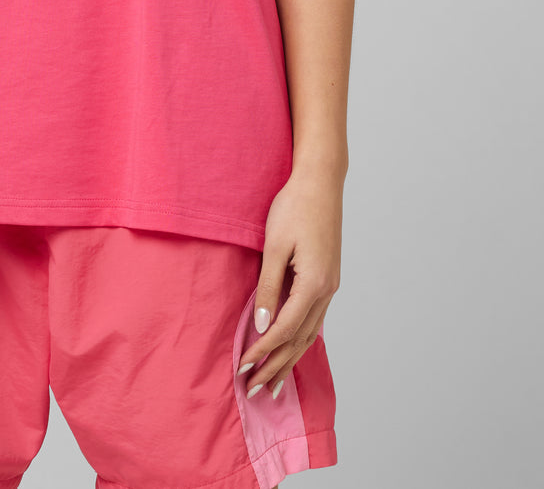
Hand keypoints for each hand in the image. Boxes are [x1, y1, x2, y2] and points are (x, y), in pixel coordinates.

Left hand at [237, 165, 342, 397]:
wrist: (321, 182)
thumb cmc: (294, 207)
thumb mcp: (275, 245)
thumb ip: (268, 287)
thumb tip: (260, 323)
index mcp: (314, 284)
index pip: (284, 329)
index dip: (262, 352)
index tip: (243, 369)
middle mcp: (327, 290)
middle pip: (299, 340)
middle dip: (276, 367)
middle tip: (255, 392)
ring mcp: (330, 286)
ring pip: (309, 333)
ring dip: (289, 359)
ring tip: (273, 383)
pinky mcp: (327, 278)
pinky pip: (313, 319)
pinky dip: (300, 339)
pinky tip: (291, 349)